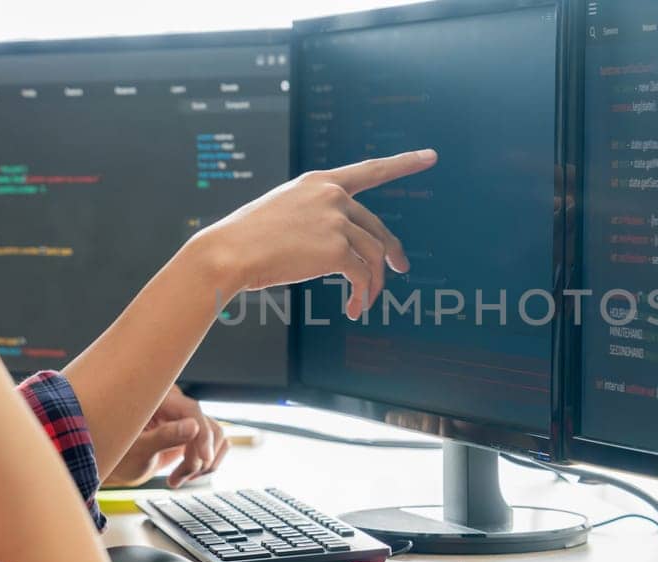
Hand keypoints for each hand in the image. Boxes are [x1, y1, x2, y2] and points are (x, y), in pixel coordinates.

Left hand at [102, 387, 228, 487]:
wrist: (114, 467)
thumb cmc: (117, 456)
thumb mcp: (137, 450)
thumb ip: (164, 437)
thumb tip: (193, 427)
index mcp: (158, 399)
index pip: (192, 410)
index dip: (202, 435)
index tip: (203, 459)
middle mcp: (175, 404)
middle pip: (207, 427)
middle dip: (198, 458)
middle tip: (178, 478)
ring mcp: (185, 419)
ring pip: (215, 437)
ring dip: (202, 464)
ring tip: (178, 479)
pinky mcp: (191, 433)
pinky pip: (214, 444)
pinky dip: (205, 464)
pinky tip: (185, 475)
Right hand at [189, 149, 436, 318]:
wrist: (229, 252)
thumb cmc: (248, 238)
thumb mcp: (284, 211)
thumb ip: (317, 216)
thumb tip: (344, 246)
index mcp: (320, 181)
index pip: (370, 170)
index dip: (403, 163)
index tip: (429, 156)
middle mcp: (333, 195)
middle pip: (377, 227)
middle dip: (391, 253)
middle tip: (400, 269)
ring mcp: (336, 220)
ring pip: (374, 256)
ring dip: (373, 284)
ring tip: (364, 302)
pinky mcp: (335, 250)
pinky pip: (362, 276)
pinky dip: (363, 296)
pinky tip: (355, 309)